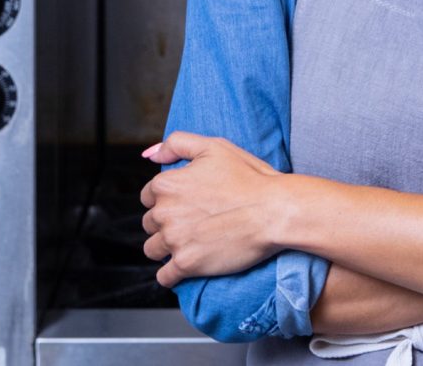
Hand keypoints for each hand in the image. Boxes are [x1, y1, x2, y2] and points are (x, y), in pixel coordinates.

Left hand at [140, 132, 288, 286]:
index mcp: (166, 184)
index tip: (184, 204)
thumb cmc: (250, 178)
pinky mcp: (186, 264)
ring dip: (166, 249)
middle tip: (192, 223)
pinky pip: (164, 277)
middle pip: (150, 224)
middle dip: (166, 224)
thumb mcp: (214, 147)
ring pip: (153, 249)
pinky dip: (171, 274)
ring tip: (189, 244)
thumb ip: (177, 144)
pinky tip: (185, 268)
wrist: (274, 211)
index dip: (166, 200)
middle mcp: (164, 212)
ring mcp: (174, 240)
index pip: (148, 197)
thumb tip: (150, 154)